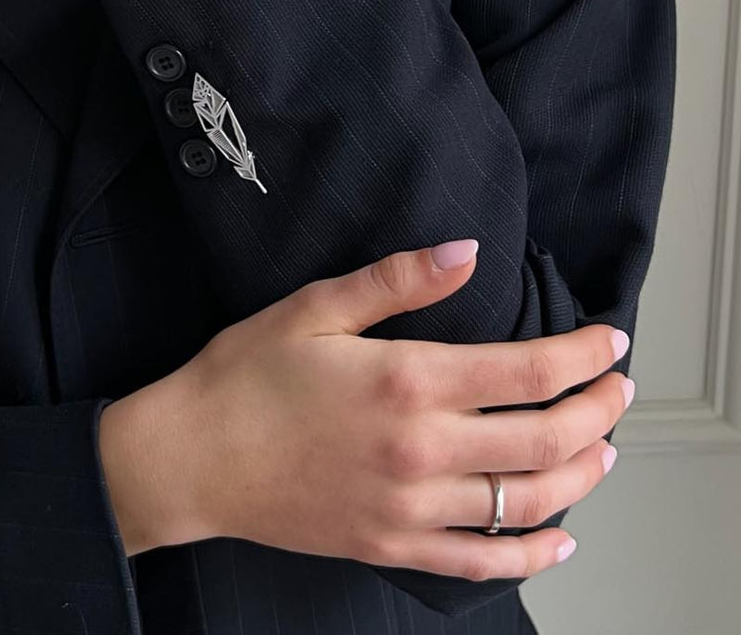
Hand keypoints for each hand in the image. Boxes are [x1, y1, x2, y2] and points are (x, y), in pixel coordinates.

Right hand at [161, 244, 630, 580]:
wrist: (192, 458)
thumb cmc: (247, 376)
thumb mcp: (315, 307)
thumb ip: (397, 280)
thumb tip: (465, 251)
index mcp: (407, 382)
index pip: (528, 372)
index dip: (581, 355)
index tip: (609, 341)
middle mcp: (421, 451)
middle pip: (545, 439)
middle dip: (598, 412)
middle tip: (621, 390)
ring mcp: (409, 508)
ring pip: (526, 502)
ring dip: (581, 476)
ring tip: (604, 449)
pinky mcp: (391, 545)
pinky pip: (481, 562)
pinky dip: (531, 553)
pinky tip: (558, 538)